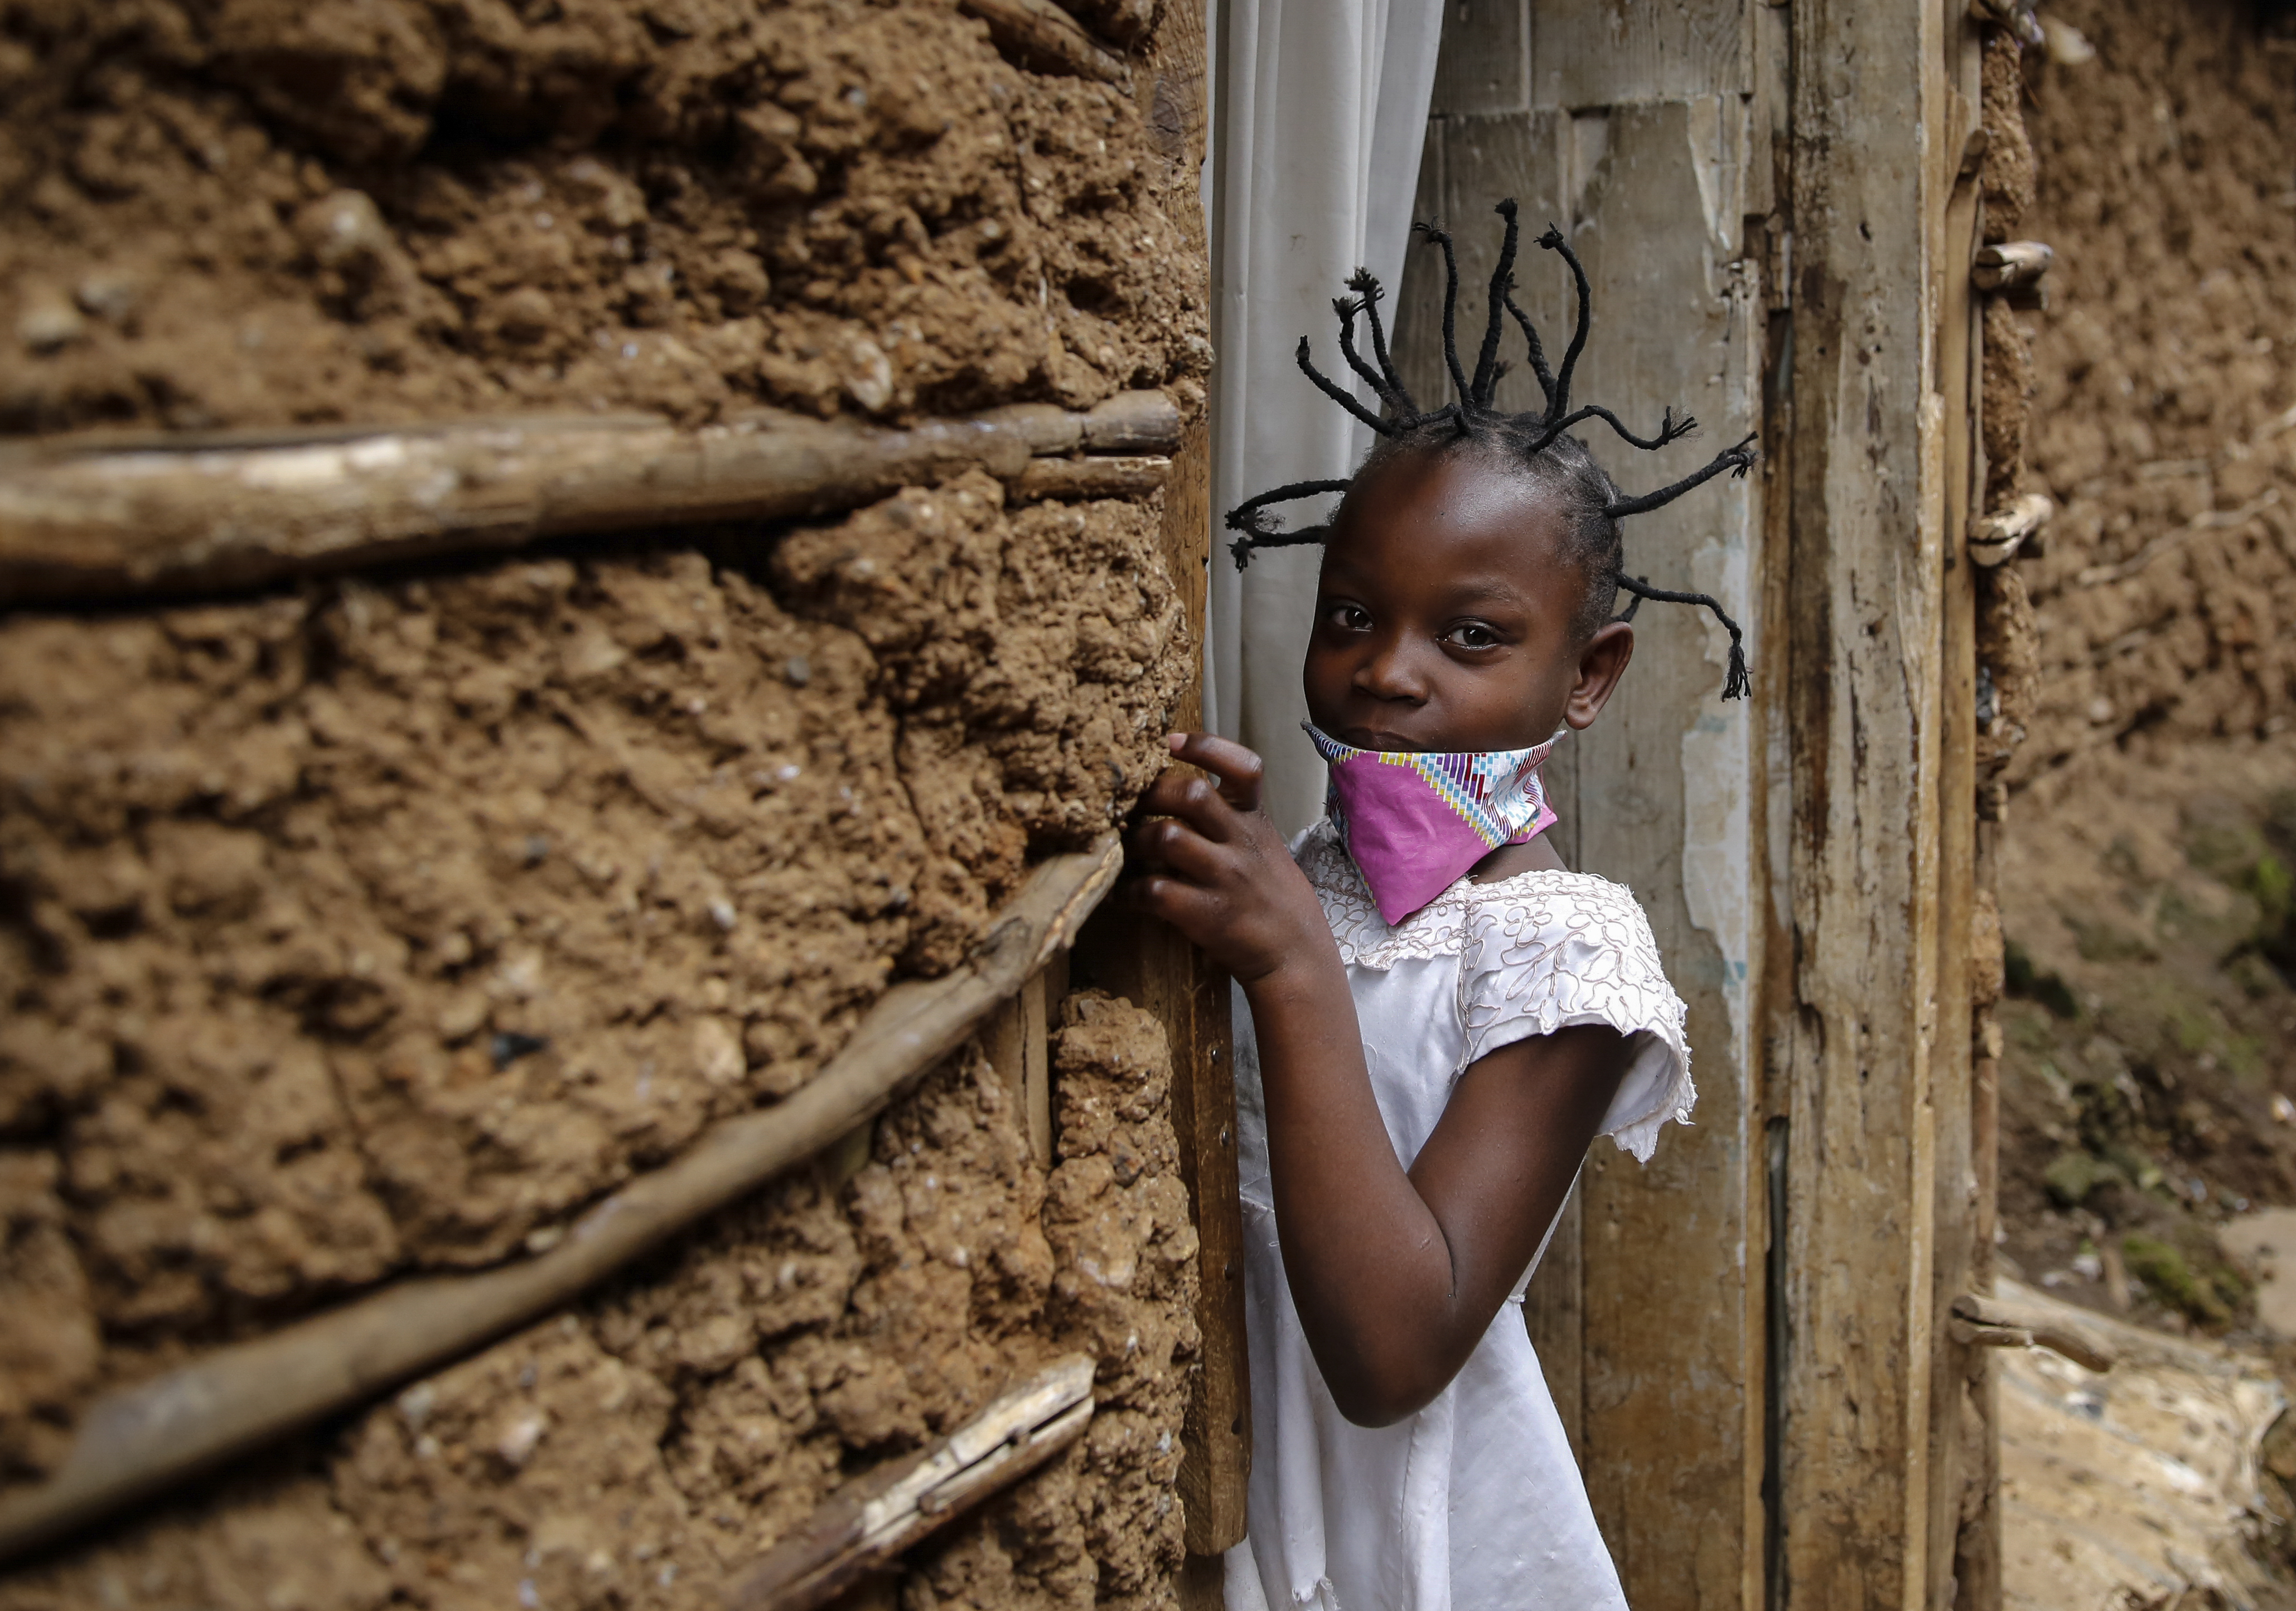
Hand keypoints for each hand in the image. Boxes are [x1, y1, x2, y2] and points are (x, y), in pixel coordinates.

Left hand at [1128, 733, 1334, 985]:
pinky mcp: (1208, 914)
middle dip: (1151, 794)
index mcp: (1255, 819)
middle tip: (1130, 806)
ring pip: (1167, 837)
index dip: (1205, 746)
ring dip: (1136, 842)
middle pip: (1192, 794)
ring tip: (1128, 851)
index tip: (1170, 742)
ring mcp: (1226, 877)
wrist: (1294, 953)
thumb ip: (1229, 816)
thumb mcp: (1262, 844)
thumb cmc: (1269, 894)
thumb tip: (1175, 789)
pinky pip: (1156, 890)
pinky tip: (1130, 895)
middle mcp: (1242, 842)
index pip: (1243, 767)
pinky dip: (1133, 891)